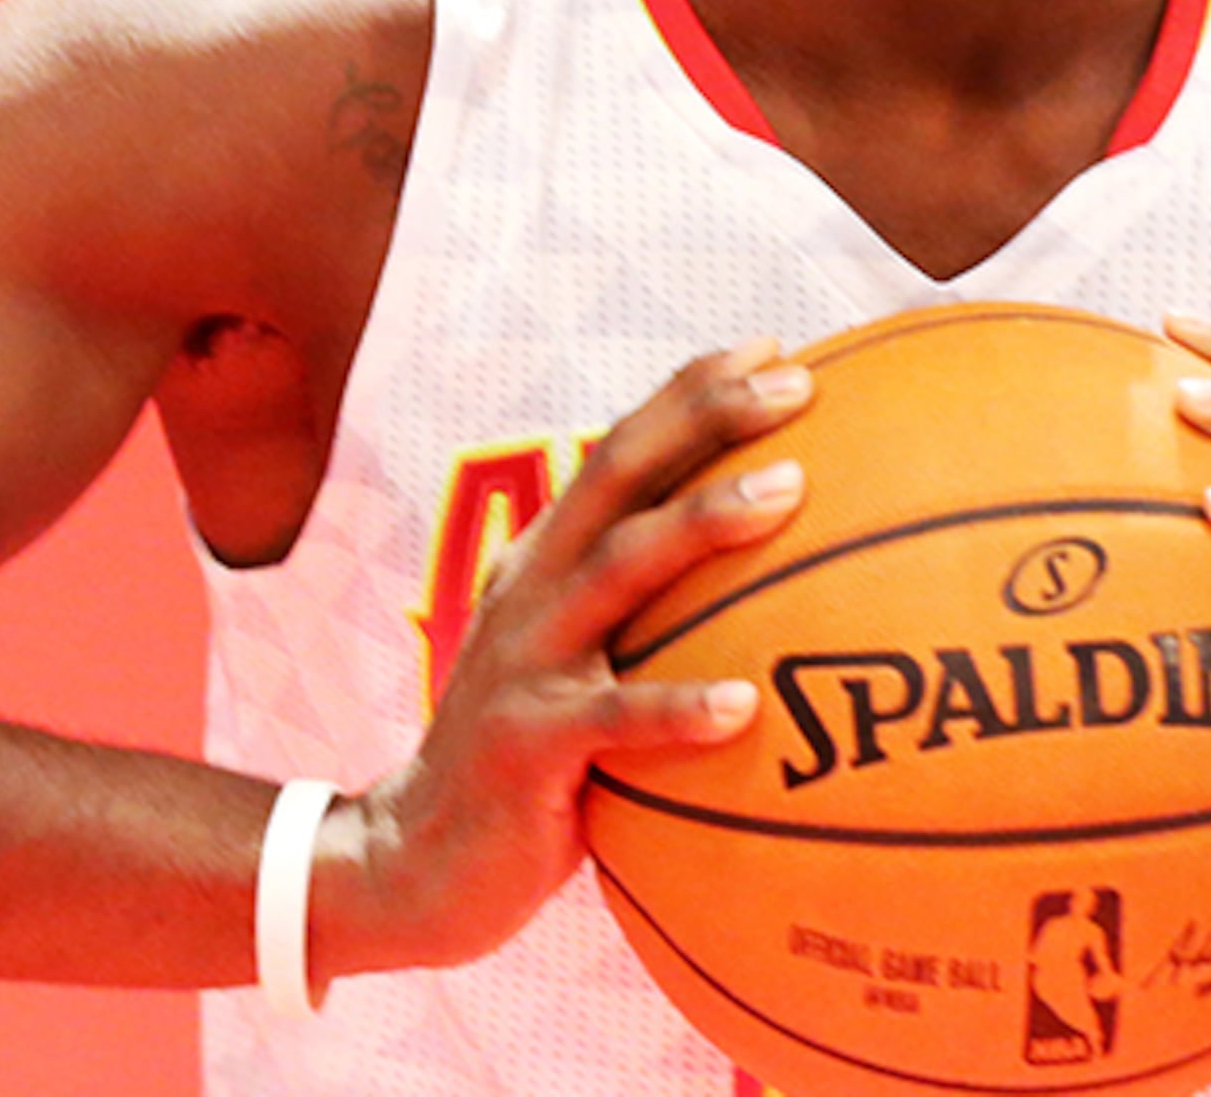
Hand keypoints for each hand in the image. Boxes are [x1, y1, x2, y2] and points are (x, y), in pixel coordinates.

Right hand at [330, 338, 810, 973]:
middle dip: (704, 418)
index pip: (621, 452)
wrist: (414, 860)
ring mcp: (526, 663)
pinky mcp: (528, 745)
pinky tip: (744, 705)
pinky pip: (613, 721)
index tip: (776, 348)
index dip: (691, 393)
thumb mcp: (578, 664)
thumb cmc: (531, 758)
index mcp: (547, 561)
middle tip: (796, 384)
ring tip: (789, 493)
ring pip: (619, 570)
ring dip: (703, 521)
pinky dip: (677, 708)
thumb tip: (769, 580)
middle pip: (619, 476)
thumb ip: (645, 613)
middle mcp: (533, 590)